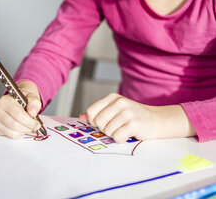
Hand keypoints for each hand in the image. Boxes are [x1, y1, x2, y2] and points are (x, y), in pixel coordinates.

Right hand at [0, 80, 41, 138]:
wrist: (16, 101)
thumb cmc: (23, 99)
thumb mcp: (31, 96)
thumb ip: (34, 102)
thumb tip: (33, 112)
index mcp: (6, 101)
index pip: (18, 115)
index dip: (29, 121)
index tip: (37, 124)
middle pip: (14, 125)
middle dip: (28, 128)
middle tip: (35, 127)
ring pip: (12, 133)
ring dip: (24, 131)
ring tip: (28, 126)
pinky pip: (10, 136)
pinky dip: (19, 134)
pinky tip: (21, 127)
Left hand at [80, 93, 195, 142]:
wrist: (155, 119)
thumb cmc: (132, 116)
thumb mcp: (115, 110)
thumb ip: (98, 113)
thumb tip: (82, 117)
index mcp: (112, 97)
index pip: (91, 111)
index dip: (94, 121)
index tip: (102, 123)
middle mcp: (119, 102)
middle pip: (98, 122)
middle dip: (104, 129)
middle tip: (115, 127)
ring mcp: (127, 112)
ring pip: (107, 131)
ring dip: (114, 135)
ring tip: (123, 129)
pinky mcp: (134, 123)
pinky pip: (117, 137)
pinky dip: (121, 139)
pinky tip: (128, 134)